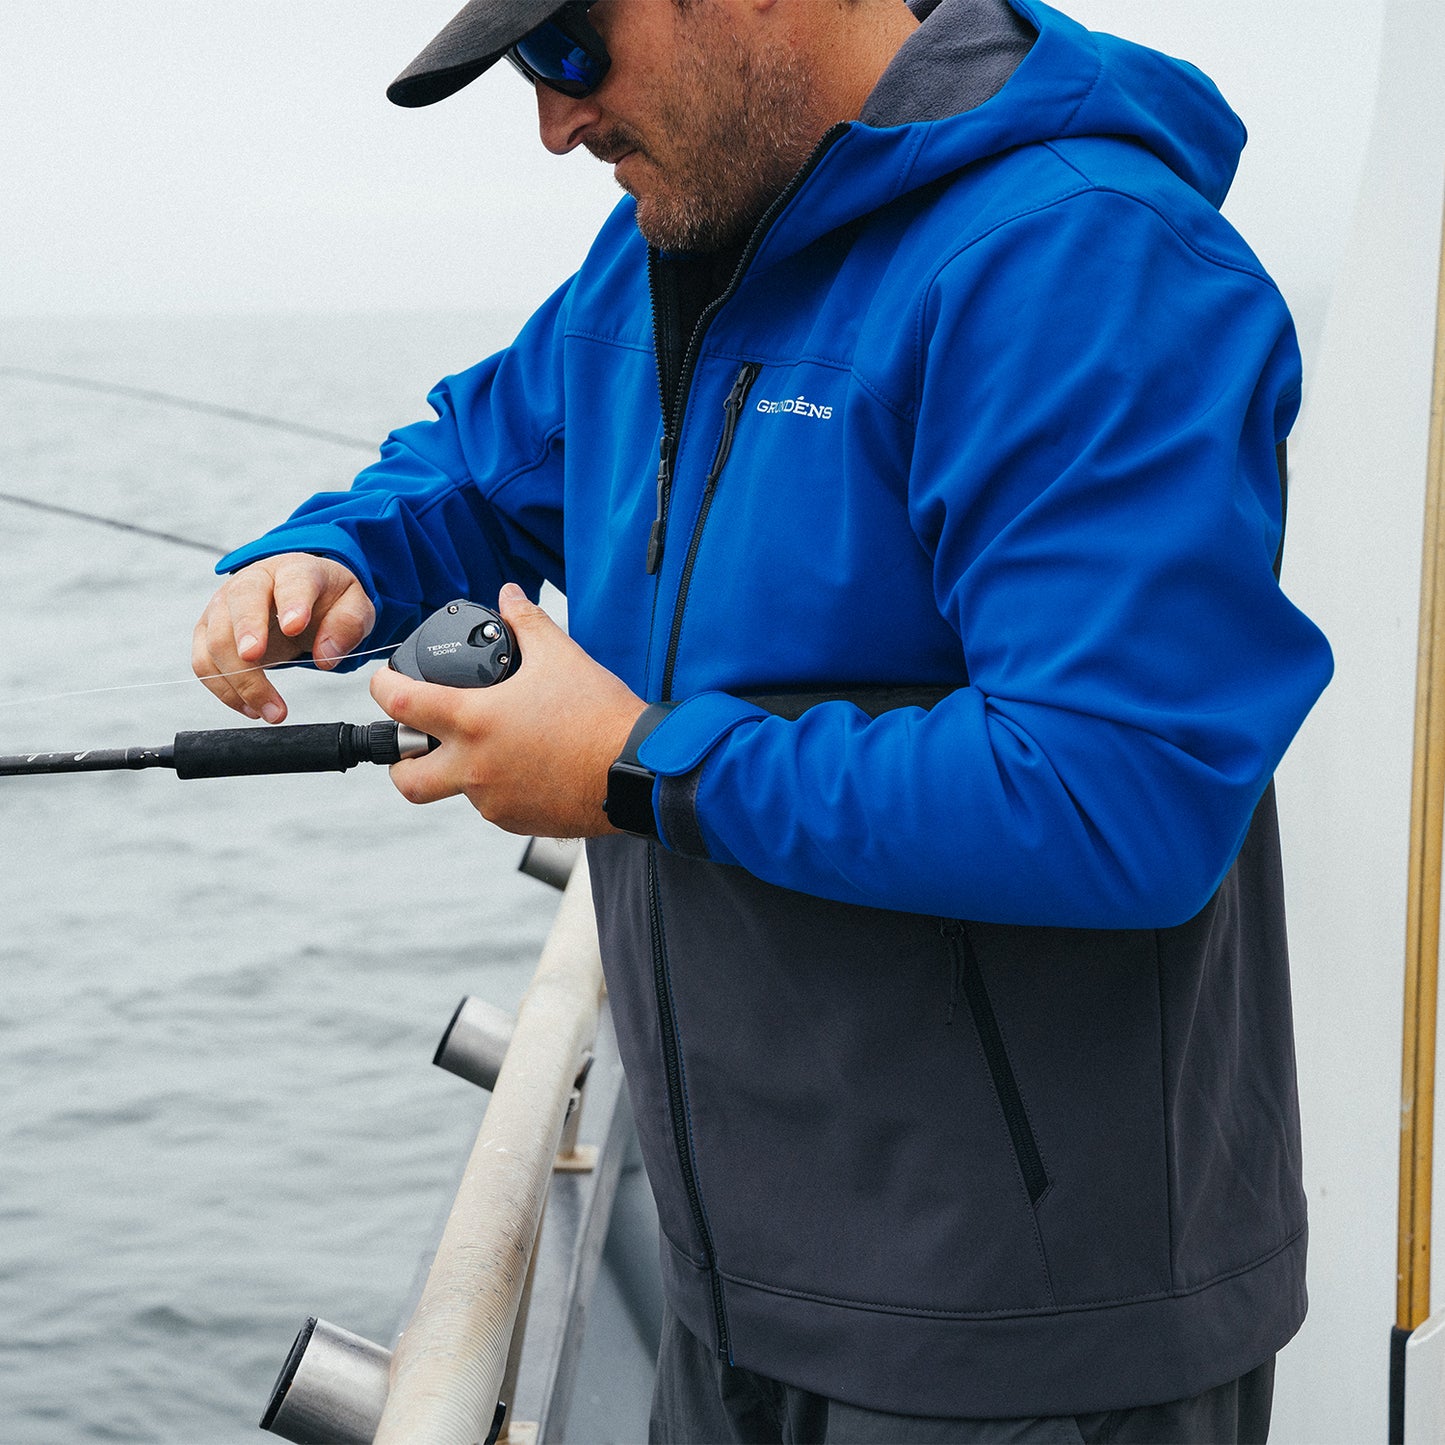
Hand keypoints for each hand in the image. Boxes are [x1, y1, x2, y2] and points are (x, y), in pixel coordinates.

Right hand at [192, 554, 375, 720]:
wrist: (299, 598)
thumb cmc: (326, 600)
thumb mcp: (354, 606)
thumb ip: (347, 625)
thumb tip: (326, 656)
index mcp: (293, 570)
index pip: (291, 581)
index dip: (292, 603)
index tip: (294, 626)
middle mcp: (252, 582)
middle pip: (240, 604)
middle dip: (245, 632)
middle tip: (255, 659)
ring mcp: (224, 606)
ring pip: (216, 639)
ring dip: (239, 678)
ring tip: (272, 711)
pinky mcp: (209, 631)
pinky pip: (205, 663)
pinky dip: (225, 690)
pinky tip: (252, 708)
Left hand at [369, 584, 645, 837]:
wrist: (636, 768)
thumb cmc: (599, 715)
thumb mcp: (560, 656)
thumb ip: (527, 621)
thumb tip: (510, 596)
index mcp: (473, 721)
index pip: (399, 705)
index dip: (382, 687)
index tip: (387, 681)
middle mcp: (474, 767)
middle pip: (405, 777)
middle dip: (401, 760)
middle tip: (419, 740)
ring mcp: (492, 801)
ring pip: (454, 791)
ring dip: (460, 770)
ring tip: (496, 745)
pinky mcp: (516, 821)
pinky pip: (490, 806)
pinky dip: (496, 787)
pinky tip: (525, 766)